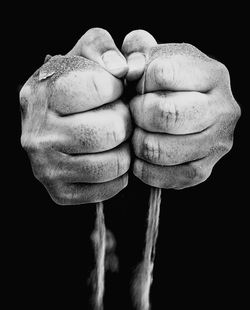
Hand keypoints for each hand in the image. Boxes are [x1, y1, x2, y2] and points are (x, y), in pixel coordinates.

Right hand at [20, 28, 131, 204]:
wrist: (55, 123)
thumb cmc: (76, 89)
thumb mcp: (83, 54)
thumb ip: (103, 47)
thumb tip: (121, 68)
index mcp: (41, 94)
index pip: (103, 86)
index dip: (118, 87)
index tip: (111, 89)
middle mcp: (37, 135)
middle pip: (113, 130)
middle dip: (125, 120)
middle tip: (117, 117)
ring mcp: (46, 168)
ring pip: (115, 163)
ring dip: (125, 148)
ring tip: (112, 139)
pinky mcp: (60, 193)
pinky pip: (111, 187)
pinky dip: (119, 173)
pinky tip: (107, 158)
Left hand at [122, 30, 240, 188]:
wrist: (182, 109)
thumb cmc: (163, 84)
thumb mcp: (153, 56)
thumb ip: (136, 51)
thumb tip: (127, 68)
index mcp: (212, 74)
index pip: (162, 73)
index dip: (138, 81)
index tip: (137, 86)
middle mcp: (223, 109)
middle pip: (165, 115)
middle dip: (137, 114)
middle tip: (135, 112)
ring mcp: (216, 144)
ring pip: (160, 149)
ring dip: (137, 141)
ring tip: (138, 132)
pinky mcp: (203, 171)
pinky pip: (163, 176)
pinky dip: (143, 167)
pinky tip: (142, 154)